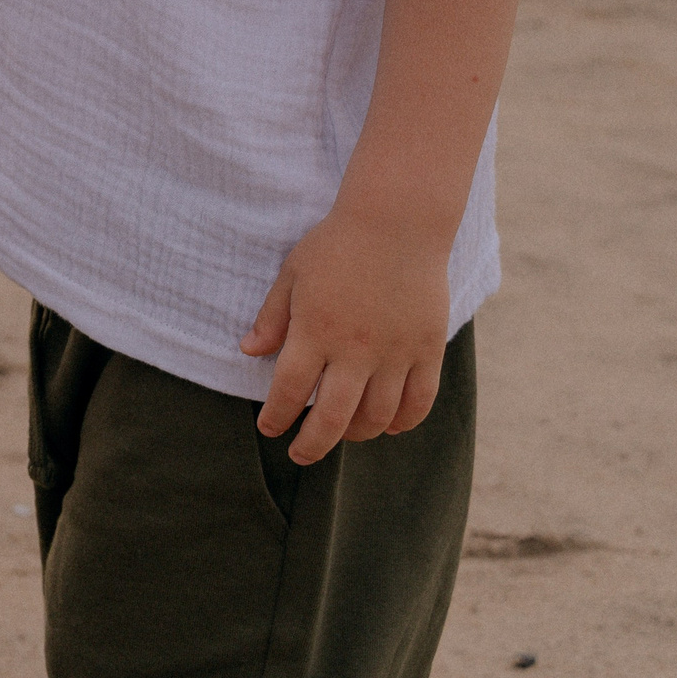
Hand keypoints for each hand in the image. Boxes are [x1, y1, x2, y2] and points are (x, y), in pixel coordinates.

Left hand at [242, 208, 451, 465]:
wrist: (397, 223)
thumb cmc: (336, 246)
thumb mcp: (292, 274)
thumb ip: (272, 317)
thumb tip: (249, 351)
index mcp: (315, 330)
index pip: (290, 390)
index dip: (276, 417)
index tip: (270, 429)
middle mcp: (355, 350)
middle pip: (332, 418)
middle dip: (311, 445)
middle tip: (300, 454)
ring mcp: (395, 353)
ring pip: (377, 418)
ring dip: (355, 435)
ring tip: (341, 434)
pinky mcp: (427, 351)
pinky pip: (419, 403)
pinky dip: (403, 423)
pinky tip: (388, 427)